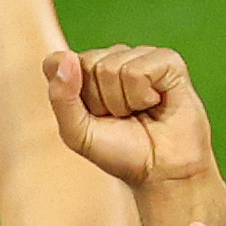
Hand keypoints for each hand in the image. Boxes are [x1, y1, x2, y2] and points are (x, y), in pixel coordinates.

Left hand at [44, 43, 214, 188]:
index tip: (92, 116)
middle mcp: (113, 57)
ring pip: (112, 68)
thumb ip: (61, 97)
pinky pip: (138, 71)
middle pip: (87, 65)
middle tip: (120, 117)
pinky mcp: (167, 60)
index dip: (72, 97)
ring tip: (139, 112)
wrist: (159, 169)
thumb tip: (65, 56)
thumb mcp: (77, 133)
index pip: (58, 63)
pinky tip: (155, 102)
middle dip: (100, 101)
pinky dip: (143, 96)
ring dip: (123, 103)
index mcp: (86, 70)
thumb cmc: (119, 150)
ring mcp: (140, 55)